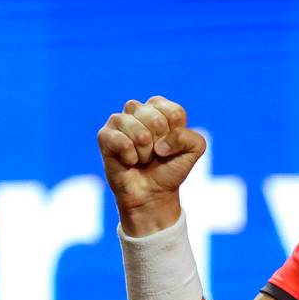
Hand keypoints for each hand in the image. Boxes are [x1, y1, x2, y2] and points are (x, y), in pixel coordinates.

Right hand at [97, 96, 205, 234]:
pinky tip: (129, 161)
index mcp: (159, 106)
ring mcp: (118, 120)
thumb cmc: (170, 167)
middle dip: (160, 144)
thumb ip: (190, 138)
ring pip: (140, 132)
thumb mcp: (194, 150)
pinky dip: (130, 157)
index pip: (174, 113)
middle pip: (157, 121)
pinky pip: (123, 142)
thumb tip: (160, 145)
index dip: (175, 135)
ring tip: (142, 157)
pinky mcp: (104, 135)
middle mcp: (137, 109)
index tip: (170, 145)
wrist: (152, 193)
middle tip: (155, 153)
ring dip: (145, 152)